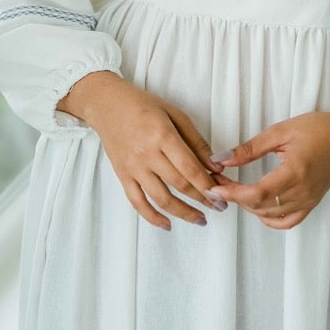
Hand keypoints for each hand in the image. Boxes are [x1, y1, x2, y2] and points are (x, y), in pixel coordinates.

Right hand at [68, 75, 226, 231]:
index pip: (189, 167)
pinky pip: (137, 202)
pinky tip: (167, 224)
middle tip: (219, 206)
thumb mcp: (175, 114)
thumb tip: (215, 165)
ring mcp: (133, 167)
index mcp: (162, 135)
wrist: (108, 105)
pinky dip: (152, 217)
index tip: (221, 194)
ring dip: (183, 213)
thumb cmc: (143, 105)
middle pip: (178, 184)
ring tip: (200, 219)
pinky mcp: (122, 176)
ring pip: (161, 198)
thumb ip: (196, 141)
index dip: (207, 184)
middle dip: (202, 199)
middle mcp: (147, 154)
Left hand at [204, 111, 329, 228]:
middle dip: (235, 197)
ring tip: (235, 190)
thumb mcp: (280, 131)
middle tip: (219, 182)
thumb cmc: (316, 129)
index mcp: (295, 172)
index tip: (214, 187)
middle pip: (260, 206)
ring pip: (270, 217)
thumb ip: (250, 148)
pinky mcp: (311, 204)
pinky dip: (268, 219)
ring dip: (248, 207)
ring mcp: (308, 201)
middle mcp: (302, 192)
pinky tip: (258, 206)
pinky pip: (287, 222)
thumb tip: (222, 159)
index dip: (233, 193)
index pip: (257, 193)